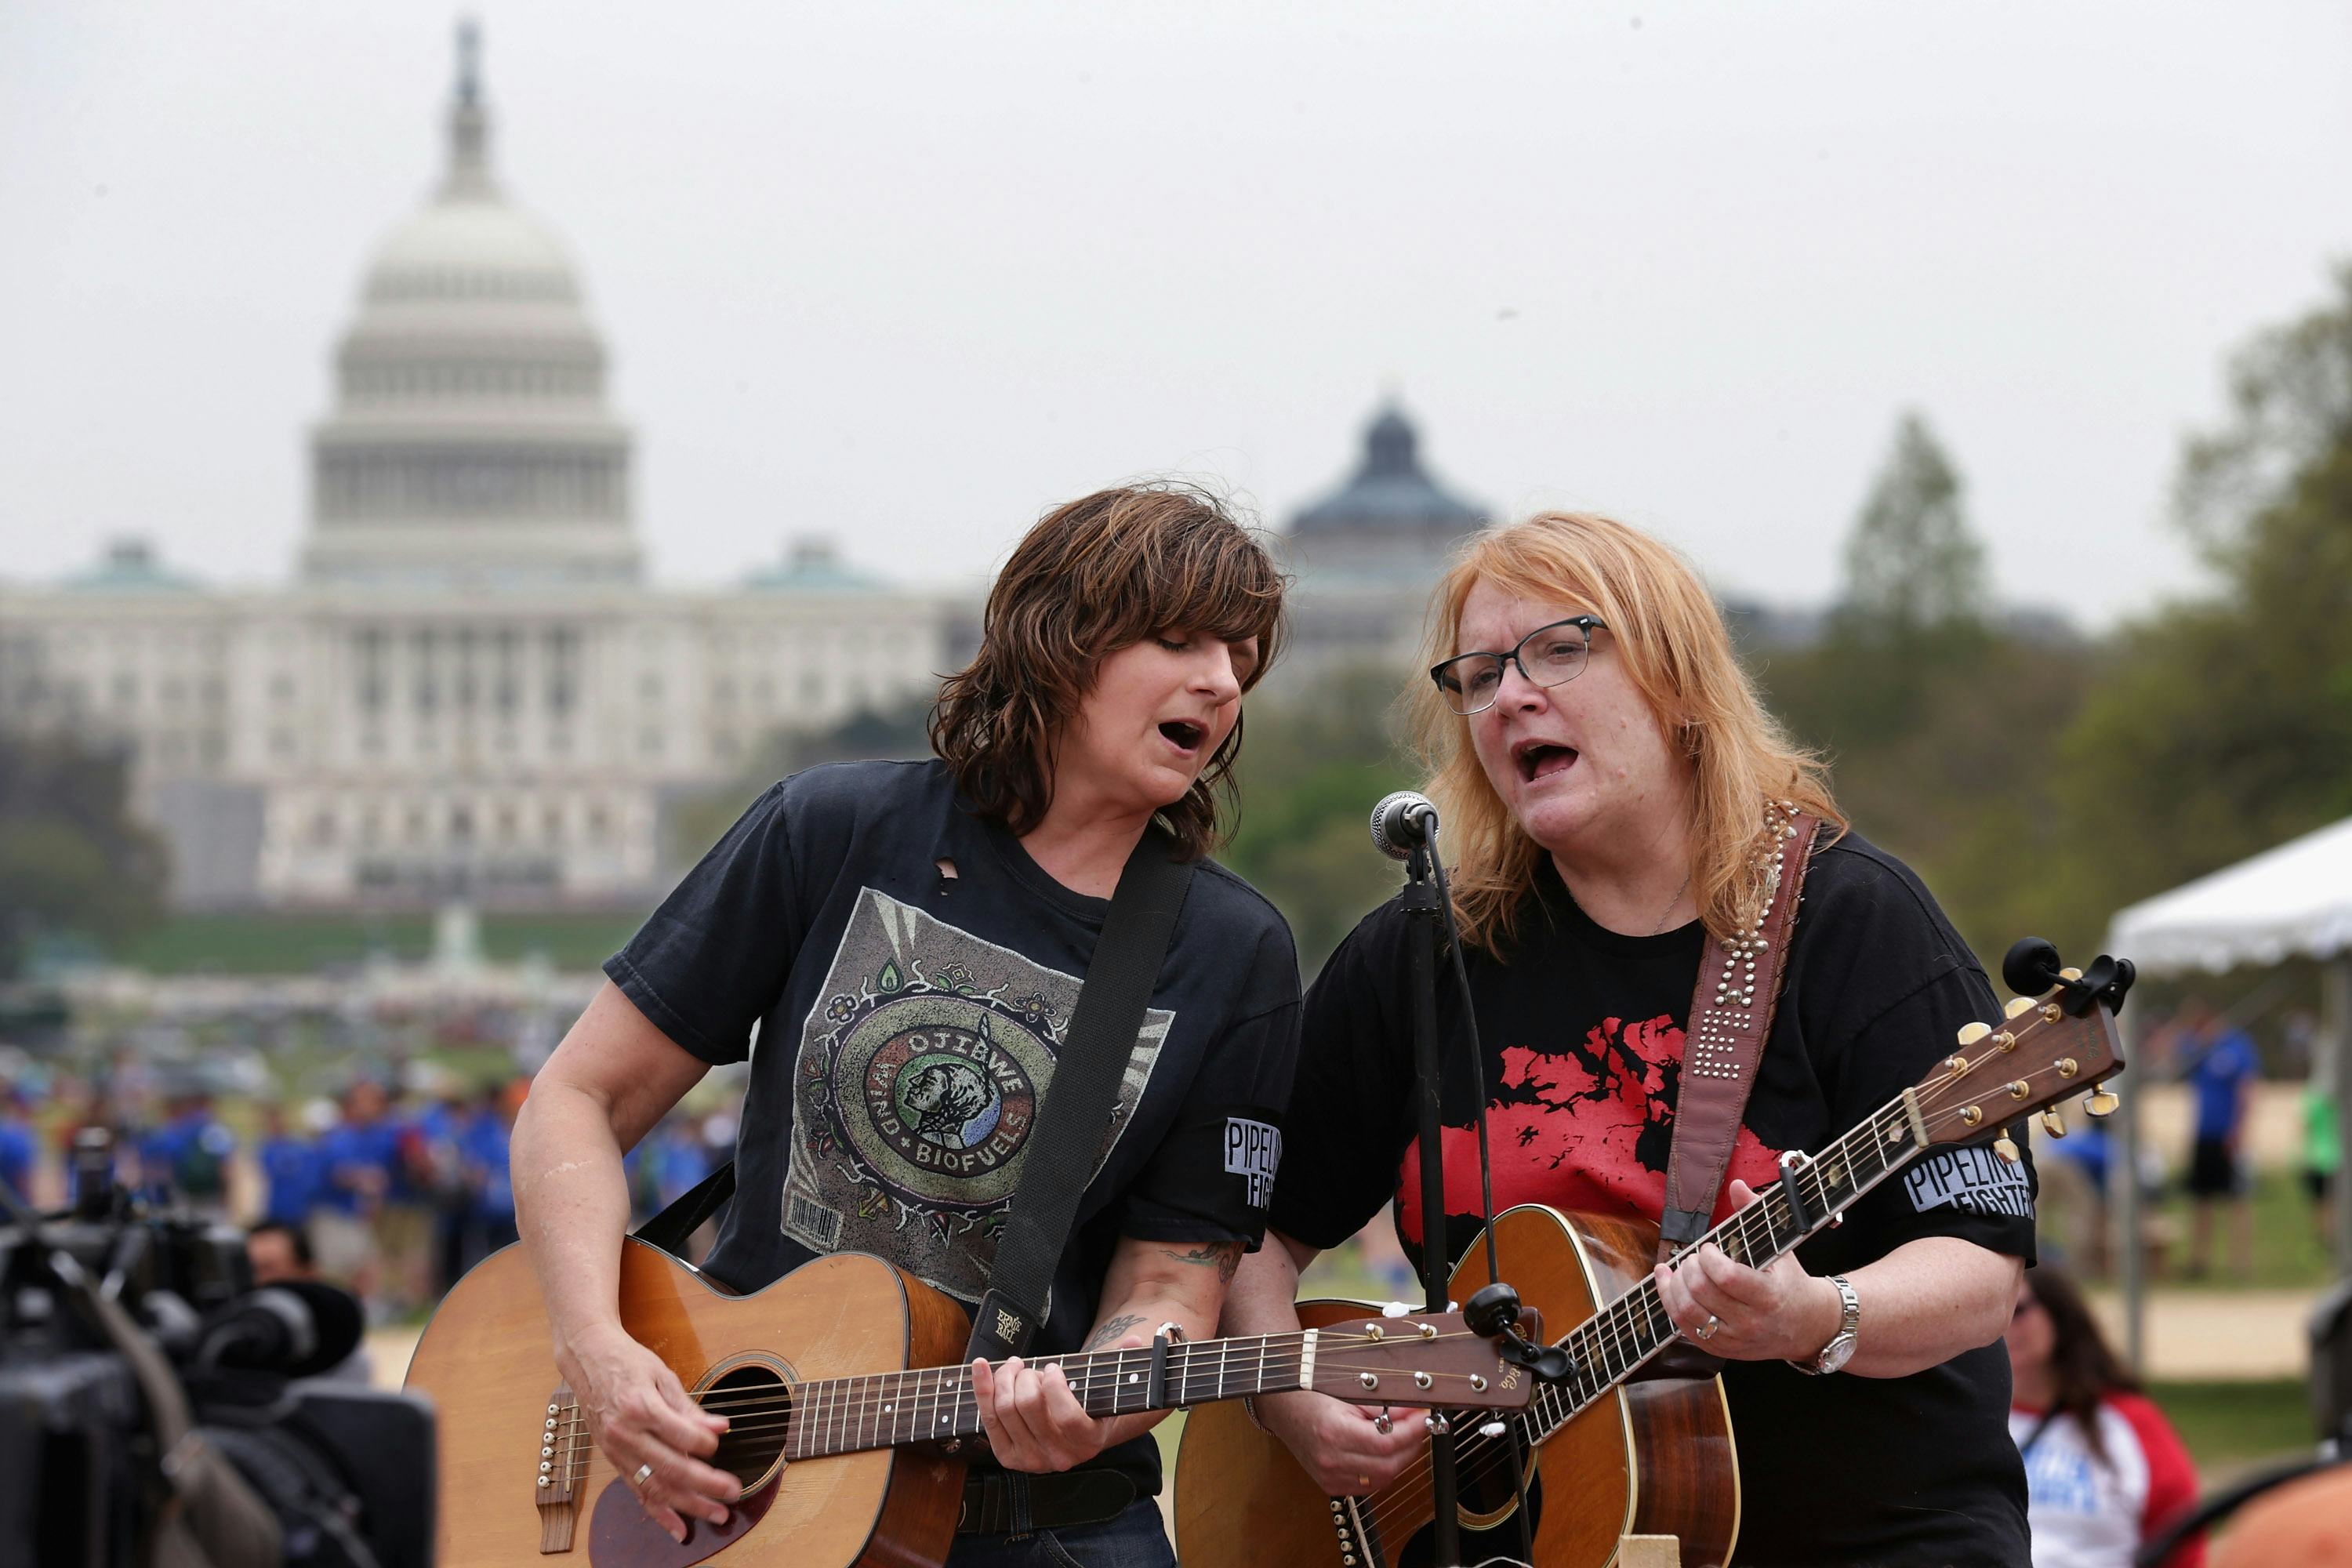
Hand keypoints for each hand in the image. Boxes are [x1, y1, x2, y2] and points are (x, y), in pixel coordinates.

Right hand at [558, 1321, 736, 1543]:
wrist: (587, 1360)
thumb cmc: (628, 1363)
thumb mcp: (662, 1376)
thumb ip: (690, 1408)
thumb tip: (721, 1427)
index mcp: (640, 1406)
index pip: (680, 1434)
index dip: (704, 1444)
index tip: (720, 1444)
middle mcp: (626, 1433)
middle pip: (670, 1467)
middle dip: (705, 1485)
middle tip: (732, 1493)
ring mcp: (617, 1451)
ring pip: (655, 1486)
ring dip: (688, 1505)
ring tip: (715, 1514)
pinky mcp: (613, 1461)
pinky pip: (637, 1491)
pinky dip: (659, 1512)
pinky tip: (678, 1527)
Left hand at [970, 1350, 1131, 1473]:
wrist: (1077, 1434)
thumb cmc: (1091, 1402)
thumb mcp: (1109, 1385)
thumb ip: (1124, 1363)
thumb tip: (1136, 1341)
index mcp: (1088, 1442)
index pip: (1067, 1417)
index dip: (1055, 1387)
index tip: (1054, 1366)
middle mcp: (1060, 1458)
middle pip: (1029, 1408)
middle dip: (1027, 1376)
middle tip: (1033, 1366)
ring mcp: (1032, 1461)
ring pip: (1006, 1410)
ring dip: (1006, 1379)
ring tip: (1017, 1368)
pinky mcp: (1009, 1457)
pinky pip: (988, 1420)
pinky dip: (982, 1388)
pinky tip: (981, 1366)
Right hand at [1257, 1390, 1428, 1495]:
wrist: (1281, 1409)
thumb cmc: (1309, 1393)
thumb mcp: (1345, 1390)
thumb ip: (1380, 1405)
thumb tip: (1412, 1411)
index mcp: (1333, 1433)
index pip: (1385, 1442)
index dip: (1412, 1431)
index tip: (1425, 1416)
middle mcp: (1331, 1460)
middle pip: (1389, 1465)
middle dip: (1411, 1444)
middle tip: (1419, 1423)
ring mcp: (1330, 1477)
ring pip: (1383, 1478)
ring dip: (1400, 1458)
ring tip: (1404, 1434)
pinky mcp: (1332, 1485)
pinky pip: (1369, 1484)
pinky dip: (1384, 1468)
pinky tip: (1385, 1451)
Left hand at [1652, 1179, 1843, 1363]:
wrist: (1806, 1327)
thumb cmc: (1790, 1282)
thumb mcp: (1781, 1249)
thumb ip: (1755, 1215)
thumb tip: (1736, 1184)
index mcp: (1769, 1297)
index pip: (1728, 1278)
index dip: (1708, 1258)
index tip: (1708, 1247)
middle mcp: (1751, 1323)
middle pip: (1702, 1293)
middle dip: (1689, 1267)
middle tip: (1694, 1256)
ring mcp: (1734, 1340)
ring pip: (1687, 1312)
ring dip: (1674, 1284)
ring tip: (1679, 1268)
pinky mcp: (1720, 1350)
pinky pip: (1683, 1328)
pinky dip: (1670, 1302)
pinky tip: (1668, 1283)